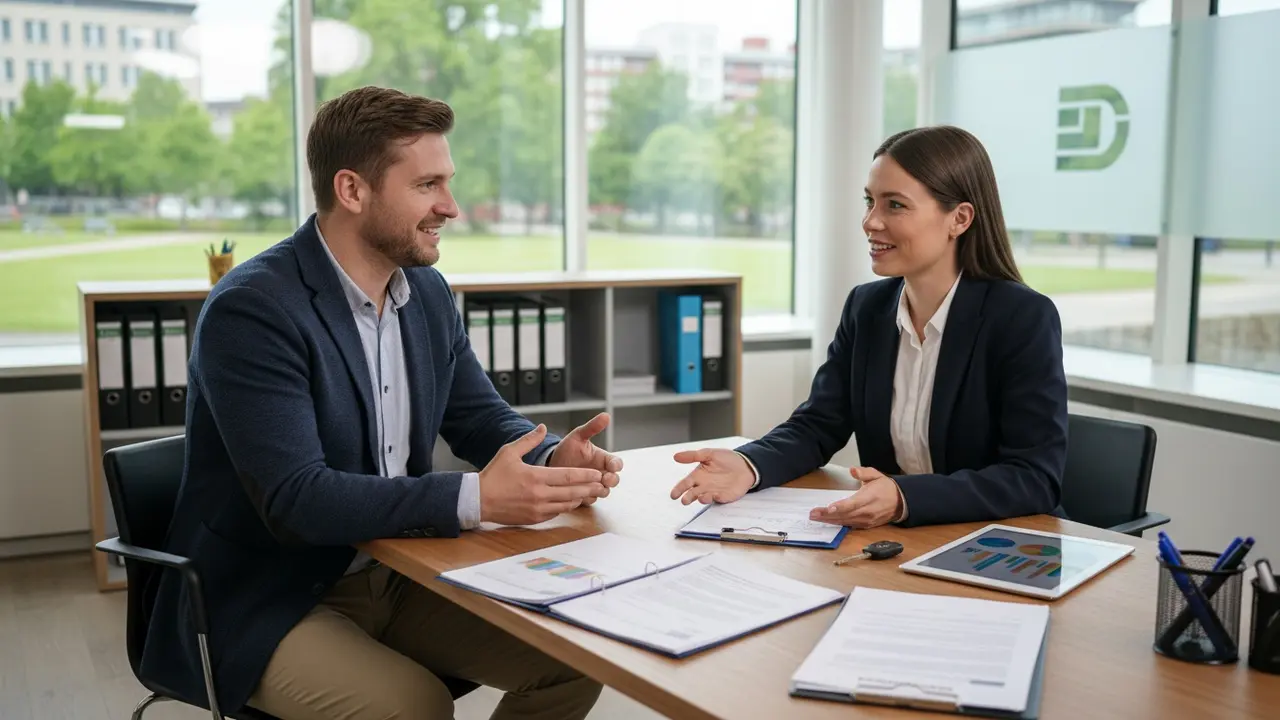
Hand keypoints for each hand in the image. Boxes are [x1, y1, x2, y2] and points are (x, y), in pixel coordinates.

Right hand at [478, 424, 607, 525]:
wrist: (477, 500)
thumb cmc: (493, 475)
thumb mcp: (509, 452)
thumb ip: (529, 440)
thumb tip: (543, 427)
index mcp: (535, 477)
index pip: (568, 476)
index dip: (586, 475)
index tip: (598, 473)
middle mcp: (539, 495)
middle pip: (572, 492)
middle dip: (589, 488)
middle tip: (602, 484)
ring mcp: (537, 509)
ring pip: (566, 504)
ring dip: (579, 498)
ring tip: (590, 492)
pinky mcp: (534, 518)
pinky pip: (556, 512)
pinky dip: (565, 506)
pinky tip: (570, 501)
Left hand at [548, 412, 622, 505]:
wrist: (551, 464)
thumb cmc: (567, 449)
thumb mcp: (578, 436)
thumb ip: (592, 427)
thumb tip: (606, 415)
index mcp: (603, 459)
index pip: (617, 463)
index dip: (616, 465)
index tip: (612, 466)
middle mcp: (601, 473)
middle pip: (614, 480)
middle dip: (611, 480)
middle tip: (604, 479)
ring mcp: (593, 486)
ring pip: (603, 492)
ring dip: (599, 490)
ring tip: (590, 487)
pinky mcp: (584, 496)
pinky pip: (589, 500)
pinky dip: (586, 497)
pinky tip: (578, 494)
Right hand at [669, 448, 754, 504]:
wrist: (745, 464)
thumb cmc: (726, 459)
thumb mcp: (709, 454)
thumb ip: (693, 456)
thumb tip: (676, 456)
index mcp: (698, 475)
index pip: (685, 484)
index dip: (679, 489)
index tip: (674, 495)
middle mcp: (704, 486)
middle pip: (692, 494)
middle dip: (688, 498)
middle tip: (684, 500)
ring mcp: (714, 492)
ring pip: (705, 498)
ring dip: (702, 499)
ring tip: (701, 498)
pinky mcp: (724, 496)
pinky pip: (719, 499)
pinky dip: (716, 498)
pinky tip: (716, 495)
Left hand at [809, 467, 902, 528]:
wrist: (901, 502)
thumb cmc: (886, 488)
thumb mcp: (877, 475)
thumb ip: (864, 472)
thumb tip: (852, 470)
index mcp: (869, 497)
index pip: (853, 504)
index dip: (840, 507)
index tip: (829, 508)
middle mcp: (867, 511)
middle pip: (845, 515)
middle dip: (827, 515)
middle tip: (813, 514)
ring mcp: (866, 520)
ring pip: (845, 522)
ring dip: (829, 520)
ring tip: (816, 517)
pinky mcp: (866, 525)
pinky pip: (849, 525)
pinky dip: (838, 524)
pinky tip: (827, 521)